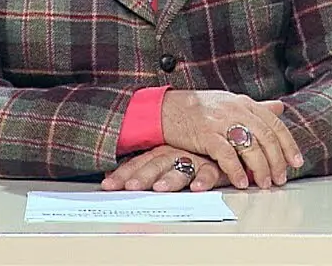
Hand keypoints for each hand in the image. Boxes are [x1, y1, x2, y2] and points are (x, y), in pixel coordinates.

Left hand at [101, 145, 229, 192]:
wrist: (222, 143)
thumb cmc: (190, 154)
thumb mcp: (164, 158)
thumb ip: (141, 167)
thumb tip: (110, 175)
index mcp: (159, 152)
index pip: (137, 163)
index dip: (122, 174)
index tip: (108, 185)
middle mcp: (174, 154)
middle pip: (155, 165)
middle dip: (142, 177)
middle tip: (131, 187)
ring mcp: (194, 159)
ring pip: (180, 168)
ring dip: (170, 179)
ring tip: (161, 188)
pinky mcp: (214, 165)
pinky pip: (210, 172)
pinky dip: (204, 180)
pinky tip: (197, 188)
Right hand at [160, 90, 302, 189]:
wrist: (166, 107)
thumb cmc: (197, 109)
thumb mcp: (229, 103)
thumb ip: (255, 108)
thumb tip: (280, 109)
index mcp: (244, 103)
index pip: (275, 124)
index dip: (288, 144)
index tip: (296, 162)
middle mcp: (236, 110)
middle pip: (266, 137)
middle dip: (277, 161)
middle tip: (280, 179)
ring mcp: (221, 121)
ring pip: (251, 147)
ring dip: (260, 168)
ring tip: (264, 184)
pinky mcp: (206, 134)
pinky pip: (227, 154)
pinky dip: (236, 170)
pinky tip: (241, 182)